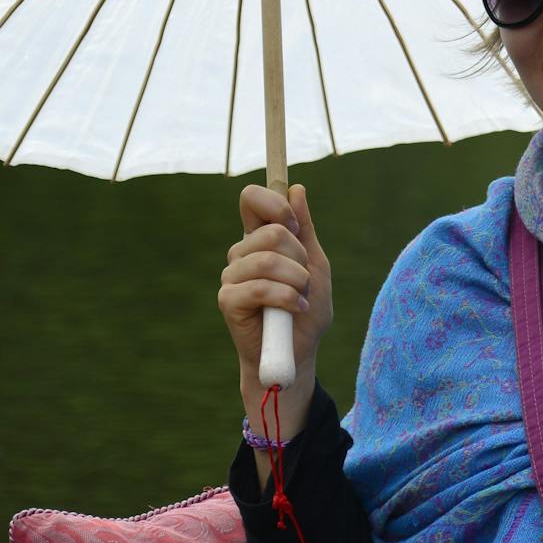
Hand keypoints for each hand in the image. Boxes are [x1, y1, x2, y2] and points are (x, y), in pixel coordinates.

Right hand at [218, 183, 332, 427]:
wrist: (297, 353)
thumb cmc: (306, 309)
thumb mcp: (315, 264)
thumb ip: (304, 229)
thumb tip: (296, 189)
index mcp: (260, 239)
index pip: (252, 199)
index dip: (275, 204)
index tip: (295, 226)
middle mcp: (242, 254)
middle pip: (271, 231)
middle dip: (299, 256)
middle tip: (304, 280)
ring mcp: (232, 276)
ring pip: (266, 259)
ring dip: (296, 280)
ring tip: (301, 297)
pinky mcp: (227, 300)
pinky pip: (259, 287)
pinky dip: (286, 298)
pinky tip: (295, 308)